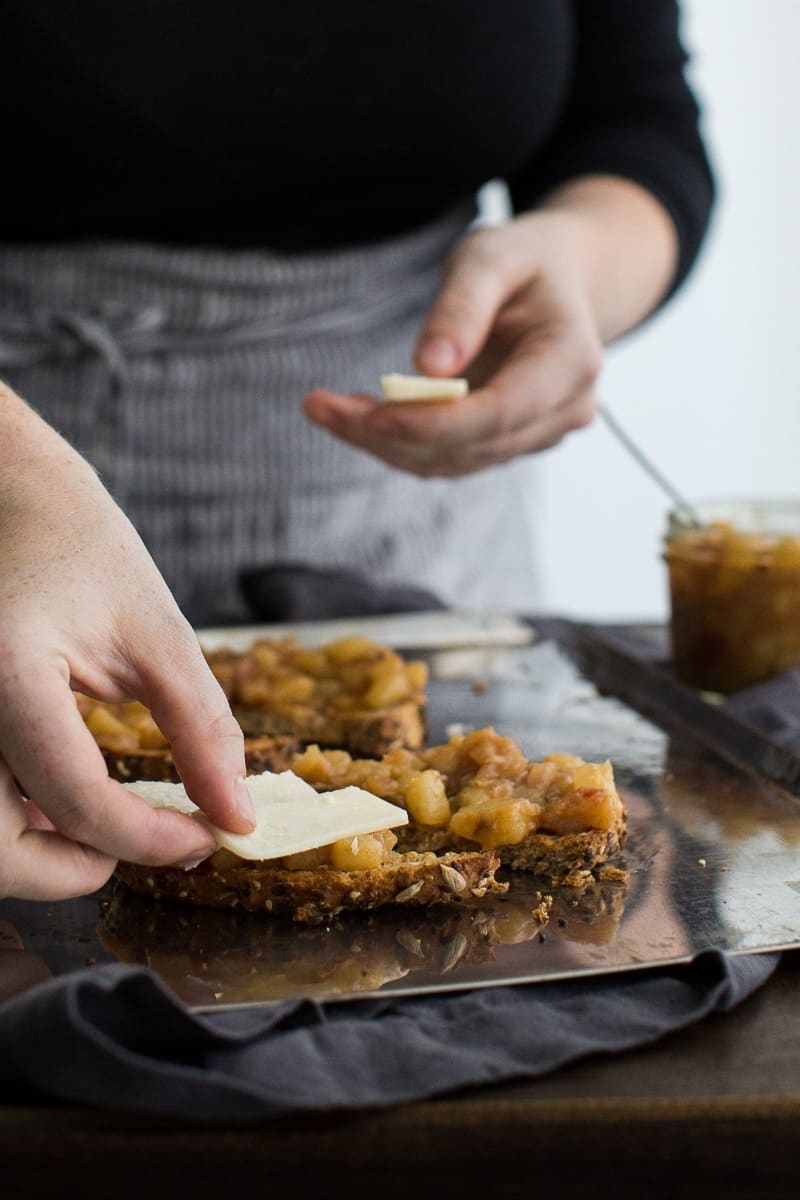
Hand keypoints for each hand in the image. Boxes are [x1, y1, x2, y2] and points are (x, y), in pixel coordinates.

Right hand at [0, 387, 253, 901]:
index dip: (150, 838)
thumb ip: (200, 729)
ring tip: (111, 819)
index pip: (76, 799)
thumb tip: (235, 814)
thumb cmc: (78, 544)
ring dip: (42, 854)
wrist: (4, 492)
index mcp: (4, 672)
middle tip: (148, 844)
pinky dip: (17, 819)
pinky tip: (61, 794)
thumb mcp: (155, 631)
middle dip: (76, 871)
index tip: (206, 837)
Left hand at [304, 177, 676, 477]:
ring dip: (383, 443)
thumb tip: (428, 369)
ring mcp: (539, 434)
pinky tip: (355, 416)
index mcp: (572, 360)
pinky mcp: (508, 443)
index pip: (499, 413)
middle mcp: (565, 410)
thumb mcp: (490, 257)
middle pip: (468, 445)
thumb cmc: (524, 260)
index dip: (433, 423)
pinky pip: (448, 457)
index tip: (369, 414)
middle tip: (317, 405)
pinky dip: (397, 443)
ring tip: (325, 408)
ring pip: (451, 461)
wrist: (559, 281)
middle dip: (389, 433)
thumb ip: (462, 306)